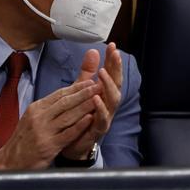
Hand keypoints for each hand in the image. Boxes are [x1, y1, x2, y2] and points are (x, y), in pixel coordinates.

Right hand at [0, 81, 100, 170]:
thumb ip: (49, 108)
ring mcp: (44, 132)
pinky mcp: (48, 146)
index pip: (59, 95)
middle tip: (99, 86)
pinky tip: (90, 119)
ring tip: (99, 99)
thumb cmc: (25, 140)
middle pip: (65, 102)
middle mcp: (39, 117)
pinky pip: (67, 134)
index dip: (76, 88)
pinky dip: (79, 126)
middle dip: (84, 93)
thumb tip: (66, 95)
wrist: (10, 161)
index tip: (91, 82)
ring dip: (85, 106)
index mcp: (36, 109)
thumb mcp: (33, 119)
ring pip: (68, 116)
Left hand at [59, 43, 123, 159]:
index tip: (112, 46)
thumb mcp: (82, 91)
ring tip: (102, 73)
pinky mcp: (99, 129)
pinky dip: (100, 108)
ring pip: (113, 100)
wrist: (73, 144)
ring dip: (109, 85)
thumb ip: (88, 72)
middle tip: (115, 54)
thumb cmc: (80, 116)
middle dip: (116, 68)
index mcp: (105, 93)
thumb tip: (93, 50)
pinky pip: (103, 119)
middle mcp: (109, 103)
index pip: (112, 73)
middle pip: (117, 83)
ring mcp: (106, 116)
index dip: (113, 60)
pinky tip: (95, 98)